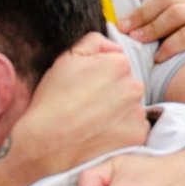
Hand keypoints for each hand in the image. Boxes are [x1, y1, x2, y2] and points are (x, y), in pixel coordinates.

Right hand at [4, 34, 151, 176]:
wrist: (46, 144)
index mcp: (119, 64)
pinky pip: (135, 129)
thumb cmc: (53, 100)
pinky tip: (102, 135)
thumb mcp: (66, 58)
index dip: (101, 76)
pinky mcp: (138, 136)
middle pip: (128, 86)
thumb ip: (94, 42)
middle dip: (113, 94)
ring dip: (119, 113)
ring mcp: (137, 113)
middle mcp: (134, 86)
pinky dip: (122, 132)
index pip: (118, 65)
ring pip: (132, 108)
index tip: (87, 88)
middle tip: (89, 107)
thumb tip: (115, 47)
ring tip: (94, 123)